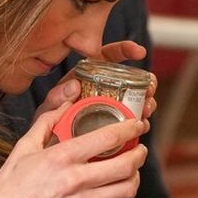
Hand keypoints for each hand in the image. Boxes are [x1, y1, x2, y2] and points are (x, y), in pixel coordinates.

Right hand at [0, 107, 147, 197]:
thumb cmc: (8, 190)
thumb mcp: (23, 149)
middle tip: (140, 147)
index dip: (130, 128)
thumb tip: (65, 103)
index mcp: (61, 158)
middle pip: (126, 165)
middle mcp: (75, 180)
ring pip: (126, 189)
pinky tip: (107, 186)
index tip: (136, 124)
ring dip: (135, 176)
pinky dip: (112, 193)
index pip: (108, 138)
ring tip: (132, 169)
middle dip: (140, 153)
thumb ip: (47, 123)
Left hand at [39, 40, 158, 121]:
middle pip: (131, 80)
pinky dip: (141, 122)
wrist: (51, 147)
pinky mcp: (117, 124)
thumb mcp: (48, 108)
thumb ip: (57, 97)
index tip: (139, 52)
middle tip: (149, 91)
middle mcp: (103, 89)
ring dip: (147, 103)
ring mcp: (112, 107)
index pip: (109, 56)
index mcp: (88, 76)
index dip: (125, 50)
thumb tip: (73, 85)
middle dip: (145, 83)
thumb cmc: (48, 123)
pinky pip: (132, 121)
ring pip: (136, 100)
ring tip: (148, 110)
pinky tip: (144, 125)